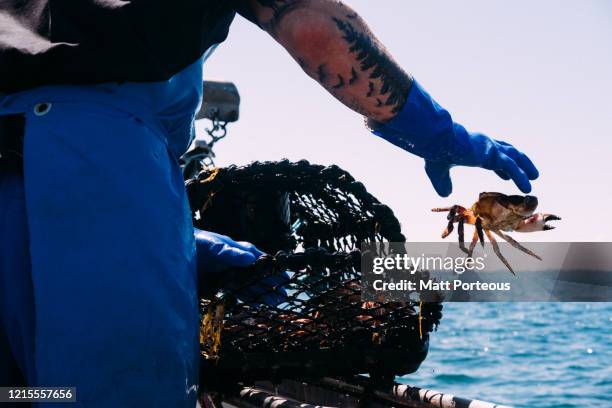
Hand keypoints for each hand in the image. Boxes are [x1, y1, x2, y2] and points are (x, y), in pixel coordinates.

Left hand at [194, 229, 287, 304]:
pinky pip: (237, 291)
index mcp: (237, 250)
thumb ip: (230, 252)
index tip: (285, 277)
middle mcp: (235, 262)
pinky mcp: (218, 284)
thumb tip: (251, 259)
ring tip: (276, 302)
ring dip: (262, 293)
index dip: (272, 269)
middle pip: (257, 275)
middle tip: (284, 295)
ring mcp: (227, 273)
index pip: (259, 260)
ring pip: (249, 285)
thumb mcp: (213, 245)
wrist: (174, 251)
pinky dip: (247, 297)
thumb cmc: (195, 243)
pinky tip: (257, 303)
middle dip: (270, 284)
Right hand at [370, 80, 538, 196]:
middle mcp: (485, 145)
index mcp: (474, 146)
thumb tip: (445, 195)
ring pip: (514, 157)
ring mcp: (490, 148)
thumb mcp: (438, 171)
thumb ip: (443, 182)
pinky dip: (520, 176)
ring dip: (526, 167)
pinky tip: (527, 187)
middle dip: (519, 162)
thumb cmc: (435, 151)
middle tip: (529, 173)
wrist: (436, 140)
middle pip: (508, 151)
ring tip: (534, 178)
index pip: (492, 154)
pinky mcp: (493, 154)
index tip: (506, 175)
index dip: (501, 165)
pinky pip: (512, 166)